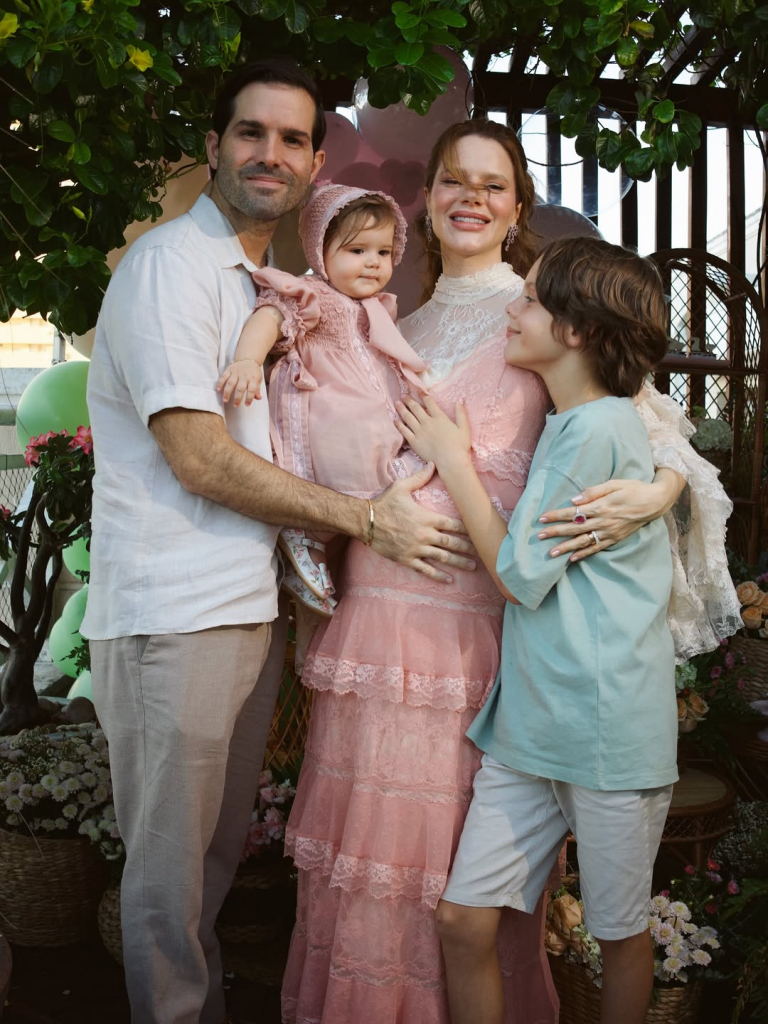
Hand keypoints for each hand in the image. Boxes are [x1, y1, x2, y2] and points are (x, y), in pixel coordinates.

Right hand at [217, 359, 263, 405]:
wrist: (248, 359)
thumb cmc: (253, 372)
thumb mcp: (258, 380)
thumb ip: (257, 389)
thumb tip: (258, 398)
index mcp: (253, 379)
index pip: (252, 390)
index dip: (249, 398)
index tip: (247, 405)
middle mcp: (244, 376)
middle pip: (240, 388)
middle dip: (237, 398)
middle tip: (235, 405)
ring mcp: (236, 372)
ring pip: (230, 383)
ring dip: (227, 392)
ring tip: (225, 400)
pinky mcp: (229, 370)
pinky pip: (223, 376)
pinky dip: (220, 383)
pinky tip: (218, 390)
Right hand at [372, 463, 475, 582]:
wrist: (366, 521)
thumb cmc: (384, 503)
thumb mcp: (401, 486)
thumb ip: (420, 477)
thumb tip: (433, 464)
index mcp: (427, 517)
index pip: (453, 524)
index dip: (467, 529)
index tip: (478, 531)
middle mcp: (425, 534)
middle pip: (452, 542)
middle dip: (468, 547)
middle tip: (482, 551)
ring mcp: (416, 549)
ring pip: (442, 557)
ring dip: (459, 562)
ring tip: (473, 566)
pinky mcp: (407, 559)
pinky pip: (426, 569)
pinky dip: (438, 576)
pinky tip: (449, 580)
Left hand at [395, 396, 470, 469]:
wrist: (450, 461)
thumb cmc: (459, 446)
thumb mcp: (464, 428)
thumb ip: (461, 413)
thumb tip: (460, 399)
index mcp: (439, 417)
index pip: (429, 403)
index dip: (423, 395)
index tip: (418, 390)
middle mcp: (427, 422)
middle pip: (416, 408)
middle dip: (409, 400)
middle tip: (403, 395)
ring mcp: (419, 432)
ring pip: (408, 417)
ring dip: (402, 409)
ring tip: (397, 403)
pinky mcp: (414, 442)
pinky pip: (404, 431)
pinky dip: (399, 424)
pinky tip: (395, 420)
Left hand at [535, 477, 676, 562]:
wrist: (655, 502)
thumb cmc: (633, 489)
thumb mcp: (614, 484)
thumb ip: (593, 491)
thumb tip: (574, 499)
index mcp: (601, 506)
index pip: (573, 512)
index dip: (556, 515)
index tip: (542, 518)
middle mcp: (603, 521)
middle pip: (574, 529)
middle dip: (555, 532)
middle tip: (539, 536)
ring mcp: (609, 532)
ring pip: (583, 542)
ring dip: (566, 548)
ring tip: (550, 554)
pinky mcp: (615, 539)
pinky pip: (596, 548)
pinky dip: (584, 554)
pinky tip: (572, 559)